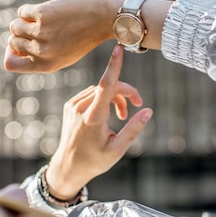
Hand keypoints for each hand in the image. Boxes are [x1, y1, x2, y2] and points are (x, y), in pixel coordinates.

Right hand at [4, 0, 124, 72]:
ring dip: (24, 21)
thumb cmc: (85, 36)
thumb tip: (12, 45)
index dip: (11, 53)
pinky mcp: (43, 14)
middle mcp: (42, 52)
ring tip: (41, 19)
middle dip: (21, 34)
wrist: (106, 18)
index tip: (22, 45)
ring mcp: (41, 33)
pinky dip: (29, 9)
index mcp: (46, 66)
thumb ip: (40, 55)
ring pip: (14, 26)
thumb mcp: (64, 54)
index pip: (9, 64)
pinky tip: (45, 10)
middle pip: (12, 42)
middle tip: (38, 27)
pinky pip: (22, 11)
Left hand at [45, 45, 152, 198]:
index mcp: (93, 118)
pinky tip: (108, 115)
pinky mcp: (70, 105)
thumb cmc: (95, 161)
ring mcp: (73, 105)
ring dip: (116, 97)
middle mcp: (80, 108)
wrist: (68, 167)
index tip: (118, 49)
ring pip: (101, 89)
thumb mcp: (118, 150)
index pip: (105, 86)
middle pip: (108, 87)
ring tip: (122, 116)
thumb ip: (133, 129)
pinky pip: (92, 93)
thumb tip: (147, 111)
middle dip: (125, 92)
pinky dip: (104, 99)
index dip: (114, 66)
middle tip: (137, 105)